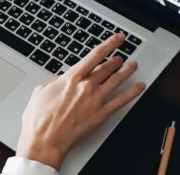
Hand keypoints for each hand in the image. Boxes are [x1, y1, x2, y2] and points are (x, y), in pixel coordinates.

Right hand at [16, 33, 145, 169]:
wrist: (45, 140)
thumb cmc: (39, 119)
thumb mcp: (41, 91)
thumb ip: (55, 81)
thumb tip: (62, 79)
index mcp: (71, 78)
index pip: (95, 55)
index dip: (109, 44)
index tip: (117, 39)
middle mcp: (86, 86)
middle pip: (107, 68)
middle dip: (116, 60)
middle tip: (121, 56)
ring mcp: (96, 100)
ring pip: (117, 80)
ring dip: (126, 71)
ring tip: (132, 66)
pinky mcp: (101, 115)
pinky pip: (122, 101)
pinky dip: (133, 92)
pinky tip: (139, 87)